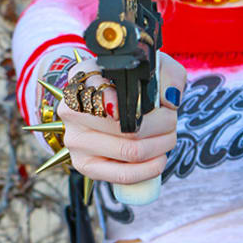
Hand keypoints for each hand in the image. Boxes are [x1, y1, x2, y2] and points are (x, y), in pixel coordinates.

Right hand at [57, 52, 186, 184]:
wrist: (113, 105)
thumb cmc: (134, 84)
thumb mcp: (152, 67)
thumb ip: (167, 75)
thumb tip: (169, 99)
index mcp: (83, 79)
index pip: (102, 93)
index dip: (130, 104)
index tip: (154, 105)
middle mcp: (71, 109)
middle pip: (128, 126)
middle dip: (162, 124)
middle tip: (171, 120)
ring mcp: (75, 140)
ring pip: (130, 151)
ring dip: (160, 146)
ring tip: (168, 137)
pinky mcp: (85, 165)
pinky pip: (122, 175)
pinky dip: (149, 169)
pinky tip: (159, 158)